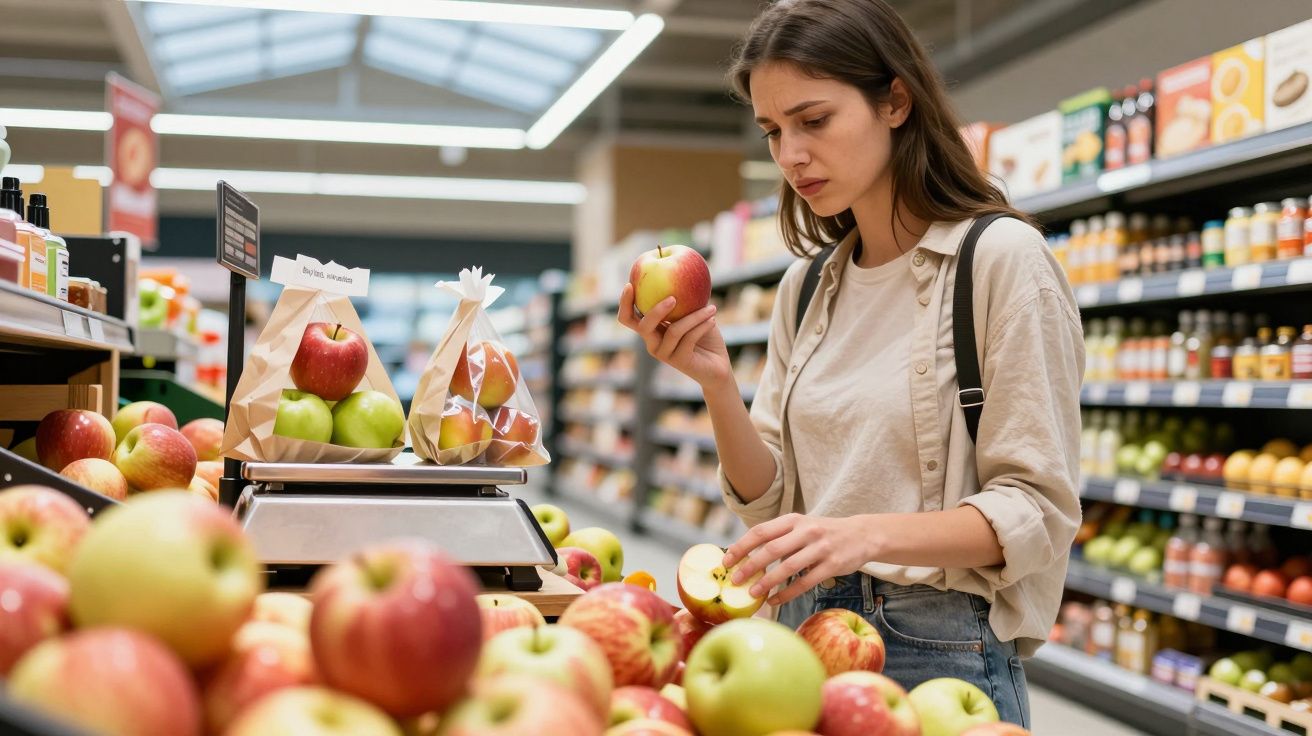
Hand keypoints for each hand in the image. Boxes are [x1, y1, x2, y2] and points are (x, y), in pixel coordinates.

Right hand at [617, 283, 732, 388]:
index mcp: (651, 329)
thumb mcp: (694, 312)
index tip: (630, 284)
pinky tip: (712, 319)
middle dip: (655, 310)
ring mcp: (664, 354)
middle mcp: (652, 342)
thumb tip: (684, 272)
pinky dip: (701, 326)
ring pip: (673, 330)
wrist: (717, 366)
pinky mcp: (679, 361)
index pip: (628, 317)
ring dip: (694, 316)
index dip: (624, 302)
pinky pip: (688, 339)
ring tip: (711, 308)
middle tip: (673, 298)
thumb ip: (686, 296)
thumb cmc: (704, 335)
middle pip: (643, 326)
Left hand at [721, 513, 875, 606]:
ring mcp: (821, 548)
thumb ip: (778, 537)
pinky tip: (774, 600)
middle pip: (772, 549)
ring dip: (768, 582)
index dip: (741, 546)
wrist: (862, 534)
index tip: (726, 561)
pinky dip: (787, 593)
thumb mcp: (801, 526)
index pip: (761, 531)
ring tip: (752, 593)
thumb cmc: (823, 533)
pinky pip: (806, 582)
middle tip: (735, 580)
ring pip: (788, 567)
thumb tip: (745, 555)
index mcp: (794, 520)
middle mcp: (807, 531)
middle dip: (750, 565)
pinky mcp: (832, 565)